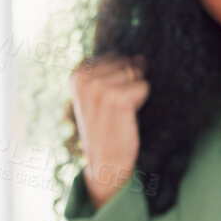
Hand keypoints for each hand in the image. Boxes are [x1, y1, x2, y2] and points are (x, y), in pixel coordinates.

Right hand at [70, 55, 149, 208]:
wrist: (105, 163)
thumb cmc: (106, 129)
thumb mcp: (101, 97)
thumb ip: (116, 73)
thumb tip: (141, 58)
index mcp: (77, 75)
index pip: (114, 57)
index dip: (120, 78)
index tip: (109, 101)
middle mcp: (84, 79)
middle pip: (126, 62)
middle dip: (129, 82)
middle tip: (116, 108)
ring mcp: (98, 88)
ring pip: (135, 72)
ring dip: (134, 93)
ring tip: (120, 112)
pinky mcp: (115, 98)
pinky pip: (143, 85)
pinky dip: (141, 100)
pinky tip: (128, 116)